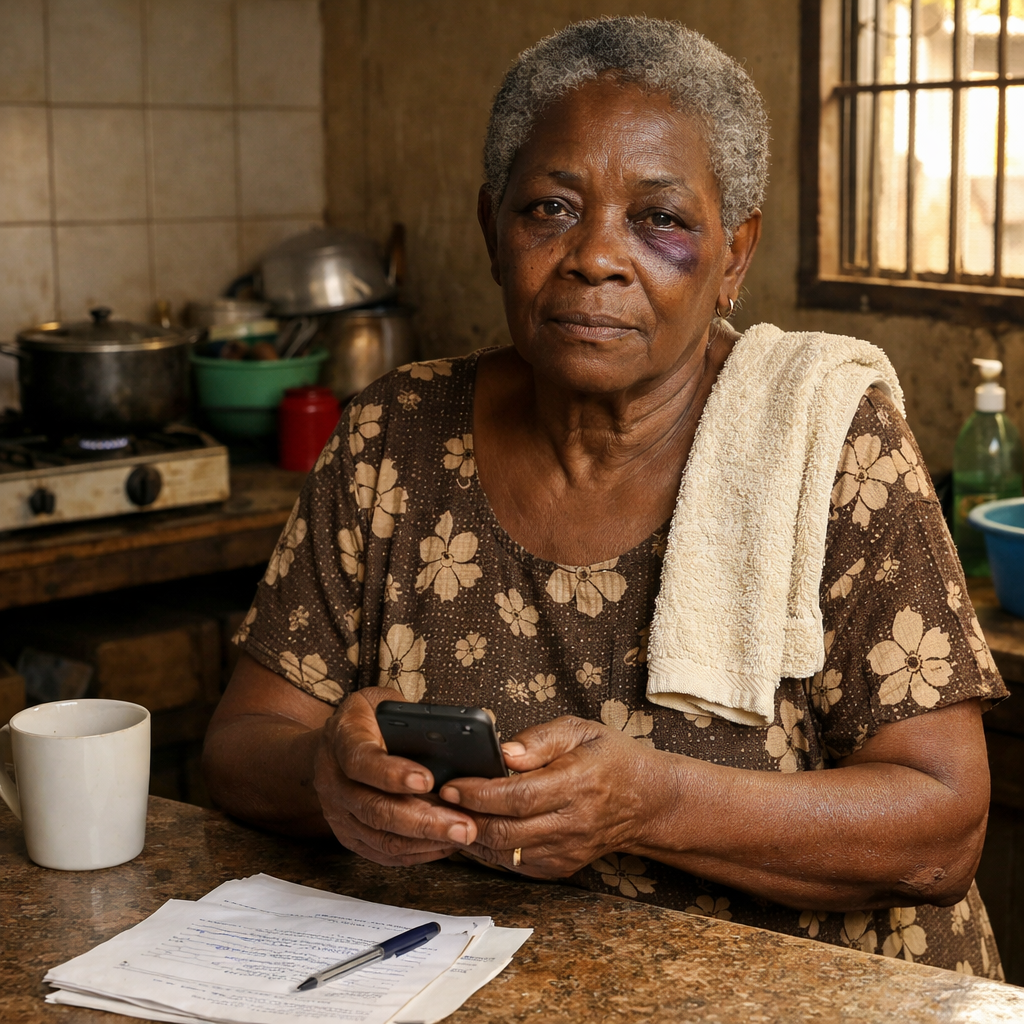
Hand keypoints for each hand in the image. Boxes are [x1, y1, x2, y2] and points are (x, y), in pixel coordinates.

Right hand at [313, 688, 479, 866]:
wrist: (333, 744)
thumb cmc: (370, 718)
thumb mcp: (384, 701)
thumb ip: (411, 716)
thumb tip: (455, 739)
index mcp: (342, 738)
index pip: (362, 761)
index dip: (393, 774)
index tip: (428, 780)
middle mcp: (333, 779)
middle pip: (376, 809)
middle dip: (424, 821)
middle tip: (463, 825)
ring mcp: (338, 812)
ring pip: (381, 837)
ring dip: (425, 841)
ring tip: (462, 836)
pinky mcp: (348, 835)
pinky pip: (383, 852)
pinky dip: (417, 852)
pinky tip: (445, 844)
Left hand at [438, 715, 662, 878]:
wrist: (648, 801)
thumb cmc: (611, 759)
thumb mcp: (581, 730)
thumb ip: (540, 739)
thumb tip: (504, 753)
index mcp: (576, 784)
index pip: (518, 796)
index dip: (479, 793)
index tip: (452, 786)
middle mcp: (572, 823)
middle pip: (506, 831)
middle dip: (466, 818)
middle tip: (441, 801)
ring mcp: (567, 850)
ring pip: (506, 854)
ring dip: (472, 837)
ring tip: (451, 816)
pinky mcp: (562, 867)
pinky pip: (516, 866)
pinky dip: (491, 852)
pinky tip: (477, 831)